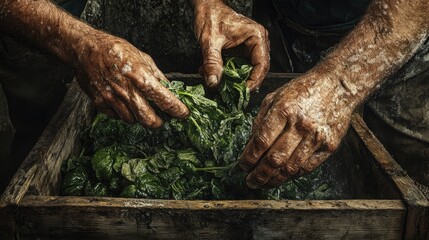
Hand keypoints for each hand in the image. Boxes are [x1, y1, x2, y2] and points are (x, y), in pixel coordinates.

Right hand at [73, 32, 188, 126]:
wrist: (85, 48)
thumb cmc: (114, 49)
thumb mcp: (142, 56)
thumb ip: (156, 75)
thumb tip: (169, 89)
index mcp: (140, 76)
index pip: (165, 100)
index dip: (178, 110)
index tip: (184, 113)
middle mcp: (127, 90)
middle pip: (149, 120)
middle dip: (159, 122)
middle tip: (162, 118)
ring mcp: (112, 99)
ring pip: (133, 121)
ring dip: (140, 117)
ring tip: (141, 107)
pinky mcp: (100, 103)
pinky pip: (117, 117)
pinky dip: (124, 114)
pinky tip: (125, 103)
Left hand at [193, 0, 269, 89]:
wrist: (205, 7)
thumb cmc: (211, 16)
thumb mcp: (210, 41)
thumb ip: (212, 63)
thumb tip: (213, 82)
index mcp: (256, 36)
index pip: (262, 65)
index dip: (254, 81)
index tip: (242, 91)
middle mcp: (257, 41)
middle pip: (258, 70)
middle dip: (244, 82)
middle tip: (233, 93)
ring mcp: (250, 46)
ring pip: (248, 70)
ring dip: (235, 79)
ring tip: (224, 84)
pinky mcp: (242, 50)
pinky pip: (240, 66)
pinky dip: (230, 73)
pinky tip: (218, 75)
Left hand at [239, 71, 352, 188]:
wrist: (337, 85)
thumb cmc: (302, 90)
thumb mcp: (275, 97)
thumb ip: (260, 120)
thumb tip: (250, 144)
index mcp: (283, 111)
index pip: (261, 141)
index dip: (249, 157)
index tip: (242, 165)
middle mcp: (300, 125)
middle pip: (275, 159)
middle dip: (259, 174)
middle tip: (250, 181)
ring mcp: (316, 137)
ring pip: (291, 167)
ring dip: (274, 179)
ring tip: (264, 183)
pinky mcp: (329, 145)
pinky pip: (308, 167)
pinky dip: (293, 175)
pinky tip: (283, 177)